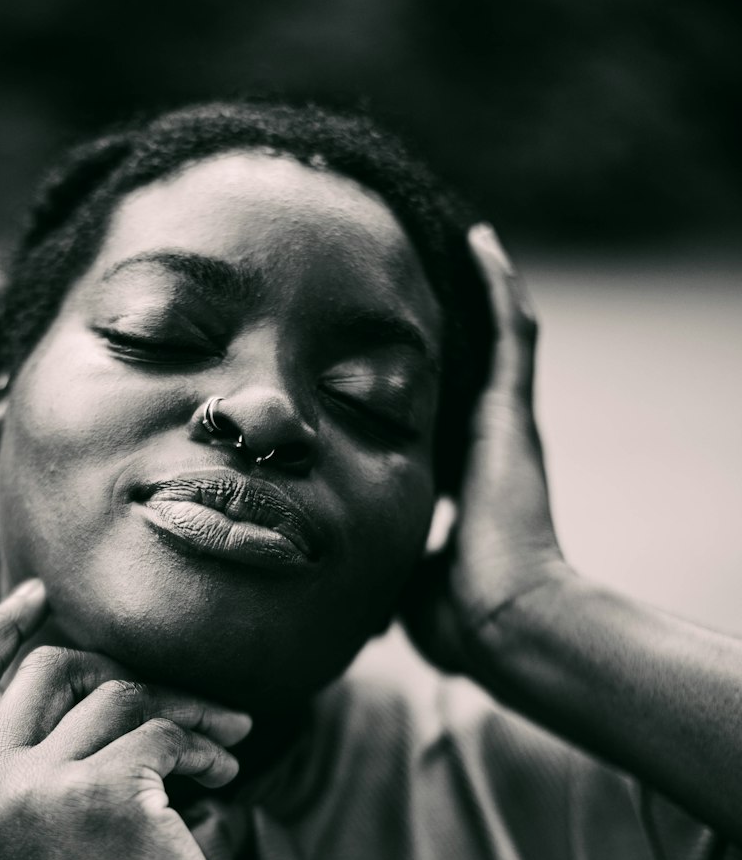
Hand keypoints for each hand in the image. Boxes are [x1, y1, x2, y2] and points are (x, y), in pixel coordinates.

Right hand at [0, 580, 248, 859]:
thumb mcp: (38, 855)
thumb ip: (34, 778)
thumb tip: (92, 689)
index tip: (42, 595)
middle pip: (45, 668)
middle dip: (120, 672)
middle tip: (178, 706)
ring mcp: (37, 790)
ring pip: (118, 693)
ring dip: (183, 712)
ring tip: (225, 745)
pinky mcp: (103, 793)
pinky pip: (164, 730)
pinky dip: (206, 742)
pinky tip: (228, 773)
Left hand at [403, 223, 568, 675]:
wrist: (502, 622)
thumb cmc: (458, 615)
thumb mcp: (405, 575)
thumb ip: (384, 558)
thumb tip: (350, 573)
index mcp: (464, 479)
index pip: (442, 416)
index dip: (422, 386)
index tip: (391, 358)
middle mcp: (486, 443)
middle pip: (470, 363)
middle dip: (449, 322)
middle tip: (415, 274)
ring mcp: (503, 425)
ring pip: (495, 334)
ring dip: (478, 287)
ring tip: (457, 237)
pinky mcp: (510, 414)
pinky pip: (509, 332)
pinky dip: (496, 285)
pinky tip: (477, 240)